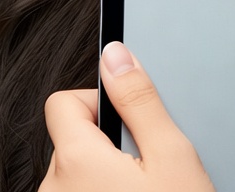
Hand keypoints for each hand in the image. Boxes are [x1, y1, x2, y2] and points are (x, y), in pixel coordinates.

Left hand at [40, 41, 215, 191]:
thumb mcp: (171, 156)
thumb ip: (139, 99)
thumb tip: (115, 55)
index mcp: (75, 162)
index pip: (63, 102)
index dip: (99, 101)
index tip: (129, 123)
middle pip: (71, 141)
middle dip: (106, 145)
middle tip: (145, 170)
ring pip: (74, 177)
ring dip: (102, 179)